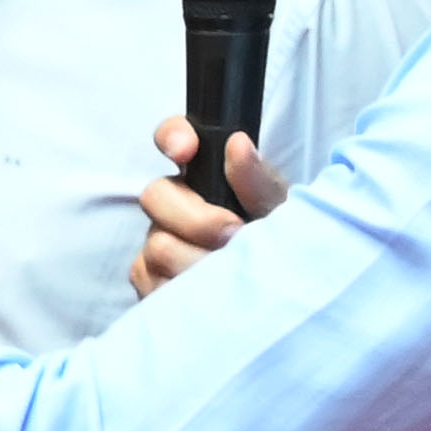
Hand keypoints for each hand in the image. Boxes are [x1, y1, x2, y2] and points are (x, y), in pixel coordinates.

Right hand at [131, 118, 292, 296]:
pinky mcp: (150, 278)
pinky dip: (180, 288)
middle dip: (195, 219)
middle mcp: (175, 203)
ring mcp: (158, 240)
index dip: (173, 137)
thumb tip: (238, 144)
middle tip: (233, 235)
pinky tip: (207, 293)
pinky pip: (149, 279)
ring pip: (156, 245)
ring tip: (229, 271)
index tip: (186, 151)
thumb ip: (258, 180)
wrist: (281, 289)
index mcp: (207, 173)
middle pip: (155, 195)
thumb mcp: (280, 209)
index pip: (174, 136)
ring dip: (195, 260)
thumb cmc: (281, 241)